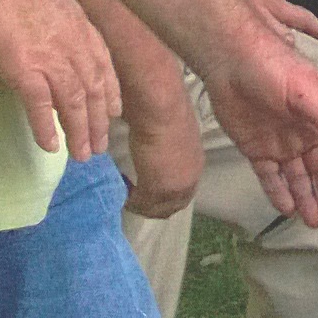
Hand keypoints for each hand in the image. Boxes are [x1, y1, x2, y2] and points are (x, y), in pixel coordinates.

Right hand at [0, 0, 122, 159]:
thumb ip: (55, 24)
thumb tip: (51, 46)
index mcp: (77, 22)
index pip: (103, 63)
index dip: (110, 90)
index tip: (113, 111)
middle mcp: (72, 41)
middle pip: (93, 88)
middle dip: (98, 120)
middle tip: (99, 146)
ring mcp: (49, 55)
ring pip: (74, 102)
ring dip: (79, 131)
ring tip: (81, 155)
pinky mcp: (23, 67)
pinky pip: (40, 106)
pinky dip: (46, 127)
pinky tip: (49, 145)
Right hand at [118, 79, 205, 219]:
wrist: (161, 108)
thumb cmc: (163, 109)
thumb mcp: (170, 133)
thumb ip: (165, 147)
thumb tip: (153, 150)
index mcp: (195, 163)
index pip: (184, 190)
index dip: (166, 194)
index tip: (147, 188)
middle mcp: (190, 178)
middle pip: (173, 206)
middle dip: (154, 206)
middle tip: (134, 198)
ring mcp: (176, 186)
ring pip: (158, 209)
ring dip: (141, 206)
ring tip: (126, 193)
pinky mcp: (158, 190)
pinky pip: (142, 205)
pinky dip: (131, 201)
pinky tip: (122, 187)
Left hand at [194, 28, 317, 226]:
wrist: (230, 59)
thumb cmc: (272, 64)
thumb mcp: (304, 87)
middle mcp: (304, 132)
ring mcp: (281, 142)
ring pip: (298, 177)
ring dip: (307, 198)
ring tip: (315, 221)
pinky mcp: (257, 148)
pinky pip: (270, 177)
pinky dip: (279, 193)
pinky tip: (287, 209)